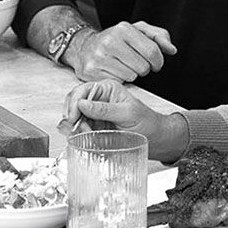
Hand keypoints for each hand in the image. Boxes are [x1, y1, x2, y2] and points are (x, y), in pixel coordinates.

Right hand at [61, 79, 187, 160]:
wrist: (155, 138)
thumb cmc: (146, 122)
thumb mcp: (127, 114)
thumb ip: (104, 109)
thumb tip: (82, 104)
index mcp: (107, 88)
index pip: (82, 90)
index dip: (74, 103)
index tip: (73, 117)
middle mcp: (98, 99)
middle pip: (73, 103)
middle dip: (72, 117)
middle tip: (79, 129)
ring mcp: (95, 113)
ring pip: (73, 117)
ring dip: (75, 128)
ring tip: (86, 136)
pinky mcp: (94, 127)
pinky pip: (79, 129)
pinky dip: (78, 135)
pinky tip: (85, 139)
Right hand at [64, 21, 176, 82]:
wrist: (84, 47)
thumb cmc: (116, 40)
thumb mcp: (138, 31)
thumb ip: (159, 36)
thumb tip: (172, 50)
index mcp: (123, 29)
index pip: (152, 52)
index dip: (158, 61)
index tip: (155, 64)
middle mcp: (110, 41)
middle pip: (143, 67)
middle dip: (144, 68)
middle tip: (136, 64)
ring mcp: (99, 56)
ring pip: (131, 76)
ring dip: (131, 75)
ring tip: (123, 67)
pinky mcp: (91, 71)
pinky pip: (118, 82)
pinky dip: (119, 80)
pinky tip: (113, 71)